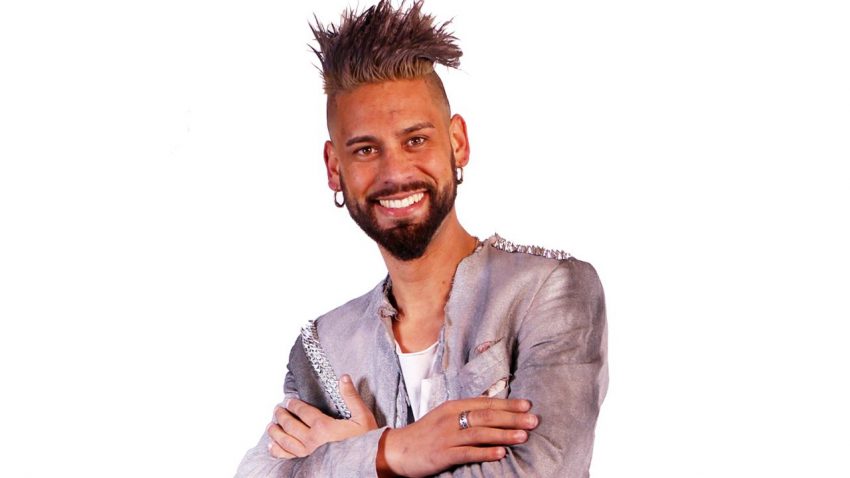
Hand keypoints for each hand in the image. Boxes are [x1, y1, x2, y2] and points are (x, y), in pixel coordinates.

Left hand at [267, 374, 377, 458]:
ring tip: (271, 425)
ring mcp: (309, 453)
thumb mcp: (361, 414)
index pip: (302, 412)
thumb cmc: (366, 439)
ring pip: (285, 441)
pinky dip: (278, 451)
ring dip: (276, 431)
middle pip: (290, 425)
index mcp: (323, 426)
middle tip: (277, 409)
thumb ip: (350, 395)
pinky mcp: (309, 463)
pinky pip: (288, 456)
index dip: (294, 405)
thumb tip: (343, 378)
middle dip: (282, 415)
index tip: (289, 401)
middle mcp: (312, 440)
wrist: (371, 460)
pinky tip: (273, 446)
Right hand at [377, 397, 537, 477]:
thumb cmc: (424, 434)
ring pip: (480, 433)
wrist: (397, 450)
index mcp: (453, 407)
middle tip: (534, 420)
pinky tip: (500, 454)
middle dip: (512, 418)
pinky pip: (467, 453)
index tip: (527, 406)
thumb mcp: (444, 418)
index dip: (507, 404)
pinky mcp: (442, 454)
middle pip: (486, 416)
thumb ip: (466, 415)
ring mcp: (446, 436)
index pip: (485, 403)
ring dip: (503, 434)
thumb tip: (494, 414)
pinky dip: (485, 453)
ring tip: (523, 436)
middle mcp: (451, 418)